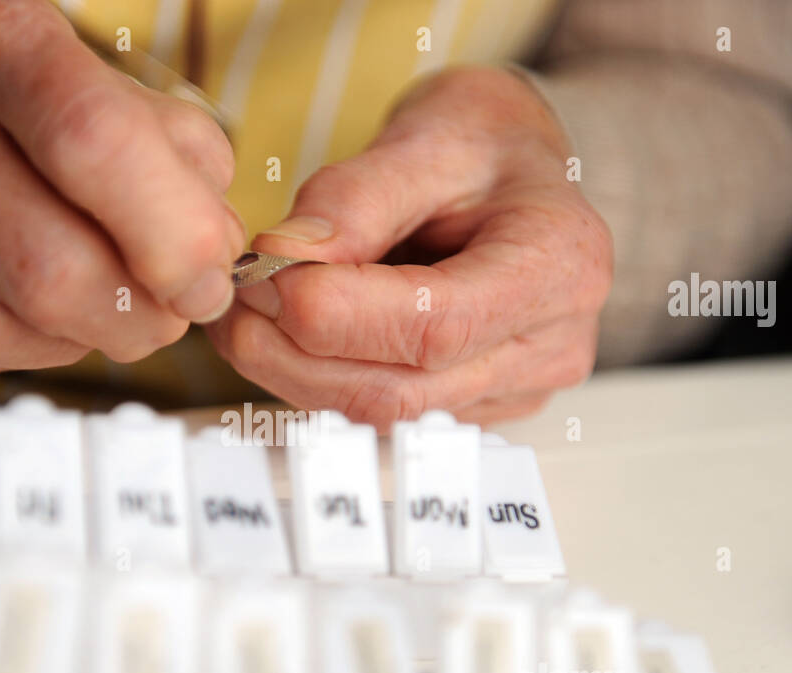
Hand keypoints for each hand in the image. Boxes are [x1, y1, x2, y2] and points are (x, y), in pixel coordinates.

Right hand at [0, 0, 243, 382]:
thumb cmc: (15, 100)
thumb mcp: (112, 91)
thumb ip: (181, 165)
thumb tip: (210, 260)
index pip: (93, 142)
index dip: (171, 238)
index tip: (206, 283)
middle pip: (43, 263)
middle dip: (133, 318)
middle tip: (160, 316)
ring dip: (66, 345)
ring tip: (88, 314)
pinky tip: (13, 314)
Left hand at [207, 66, 612, 428]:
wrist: (517, 169)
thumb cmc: (485, 145)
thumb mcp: (426, 137)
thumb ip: (354, 199)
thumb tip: (284, 257)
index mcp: (557, 266)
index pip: (434, 324)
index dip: (333, 314)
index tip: (264, 276)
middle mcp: (548, 345)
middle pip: (401, 390)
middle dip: (294, 353)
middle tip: (235, 299)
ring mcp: (514, 390)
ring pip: (382, 415)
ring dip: (294, 372)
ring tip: (247, 315)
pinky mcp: (473, 408)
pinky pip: (383, 415)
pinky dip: (319, 380)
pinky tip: (287, 337)